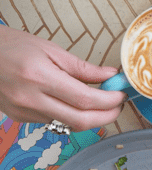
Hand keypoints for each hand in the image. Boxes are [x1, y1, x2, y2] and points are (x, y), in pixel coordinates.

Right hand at [0, 25, 125, 131]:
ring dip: (87, 115)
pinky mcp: (19, 118)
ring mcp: (23, 111)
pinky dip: (67, 113)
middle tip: (117, 106)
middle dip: (106, 116)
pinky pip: (53, 120)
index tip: (121, 95)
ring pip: (68, 123)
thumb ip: (83, 67)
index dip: (109, 101)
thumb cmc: (12, 46)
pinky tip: (68, 100)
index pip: (85, 99)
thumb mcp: (50, 50)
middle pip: (80, 120)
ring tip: (96, 100)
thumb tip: (111, 76)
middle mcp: (30, 99)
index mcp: (39, 77)